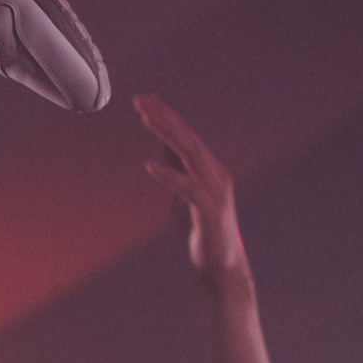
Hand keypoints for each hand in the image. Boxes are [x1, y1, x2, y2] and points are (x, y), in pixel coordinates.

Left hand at [134, 90, 245, 284]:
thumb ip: (176, 166)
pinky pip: (187, 188)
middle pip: (187, 137)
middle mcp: (215, 172)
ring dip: (167, 134)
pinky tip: (149, 166)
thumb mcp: (184, 190)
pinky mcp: (209, 210)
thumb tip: (162, 139)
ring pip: (190, 154)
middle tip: (141, 99)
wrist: (221, 264)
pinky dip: (169, 176)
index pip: (185, 134)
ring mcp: (214, 190)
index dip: (165, 115)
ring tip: (146, 118)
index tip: (144, 98)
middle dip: (164, 116)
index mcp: (209, 167)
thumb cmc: (201, 228)